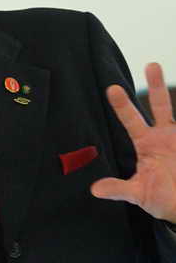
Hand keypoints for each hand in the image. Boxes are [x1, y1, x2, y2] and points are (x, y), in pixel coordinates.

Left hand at [91, 62, 175, 222]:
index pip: (131, 121)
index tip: (112, 89)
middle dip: (156, 85)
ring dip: (171, 93)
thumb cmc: (161, 198)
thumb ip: (119, 189)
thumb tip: (94, 189)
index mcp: (147, 144)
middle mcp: (164, 136)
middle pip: (160, 106)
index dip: (122, 106)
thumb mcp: (138, 194)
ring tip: (161, 69)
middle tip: (151, 64)